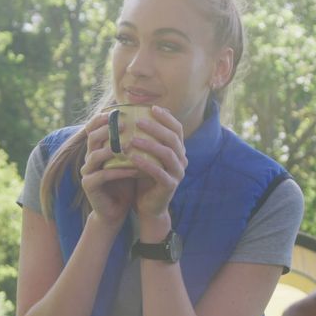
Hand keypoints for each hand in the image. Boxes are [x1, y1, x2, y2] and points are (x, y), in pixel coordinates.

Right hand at [81, 112, 140, 225]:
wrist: (115, 209)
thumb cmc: (125, 182)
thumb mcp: (130, 159)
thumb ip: (133, 142)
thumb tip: (152, 121)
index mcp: (96, 148)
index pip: (93, 128)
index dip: (103, 118)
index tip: (119, 111)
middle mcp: (89, 158)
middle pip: (92, 138)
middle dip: (108, 130)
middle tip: (124, 125)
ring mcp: (87, 172)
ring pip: (95, 155)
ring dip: (112, 149)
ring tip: (128, 146)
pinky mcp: (89, 186)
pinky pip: (104, 175)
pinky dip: (119, 171)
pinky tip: (134, 169)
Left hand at [130, 106, 187, 221]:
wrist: (148, 206)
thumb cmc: (144, 178)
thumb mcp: (146, 156)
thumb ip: (145, 139)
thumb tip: (133, 115)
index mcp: (178, 150)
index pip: (177, 128)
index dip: (166, 117)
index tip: (151, 108)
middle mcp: (182, 160)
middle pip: (173, 138)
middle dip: (156, 127)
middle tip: (138, 121)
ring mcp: (178, 173)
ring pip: (168, 153)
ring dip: (150, 144)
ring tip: (132, 139)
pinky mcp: (170, 186)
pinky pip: (160, 172)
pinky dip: (146, 164)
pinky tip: (133, 158)